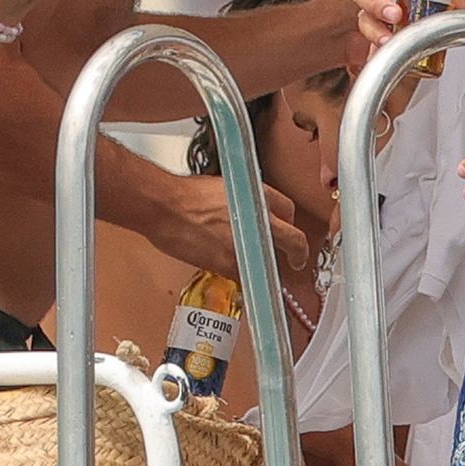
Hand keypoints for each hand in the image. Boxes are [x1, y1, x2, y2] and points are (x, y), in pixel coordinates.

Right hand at [154, 174, 308, 277]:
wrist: (165, 207)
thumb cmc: (185, 195)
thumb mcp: (226, 188)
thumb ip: (244, 201)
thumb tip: (248, 212)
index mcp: (259, 196)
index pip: (289, 211)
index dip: (289, 224)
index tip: (287, 233)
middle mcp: (258, 220)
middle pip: (295, 241)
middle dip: (299, 254)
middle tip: (298, 261)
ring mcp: (247, 244)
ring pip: (270, 263)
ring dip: (266, 267)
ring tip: (256, 268)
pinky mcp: (229, 264)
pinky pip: (246, 276)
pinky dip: (244, 278)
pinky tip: (236, 275)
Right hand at [350, 0, 464, 57]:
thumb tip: (462, 3)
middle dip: (377, 3)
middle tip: (397, 14)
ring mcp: (373, 10)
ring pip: (363, 18)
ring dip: (375, 29)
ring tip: (390, 39)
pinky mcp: (377, 31)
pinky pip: (370, 42)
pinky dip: (376, 51)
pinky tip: (385, 55)